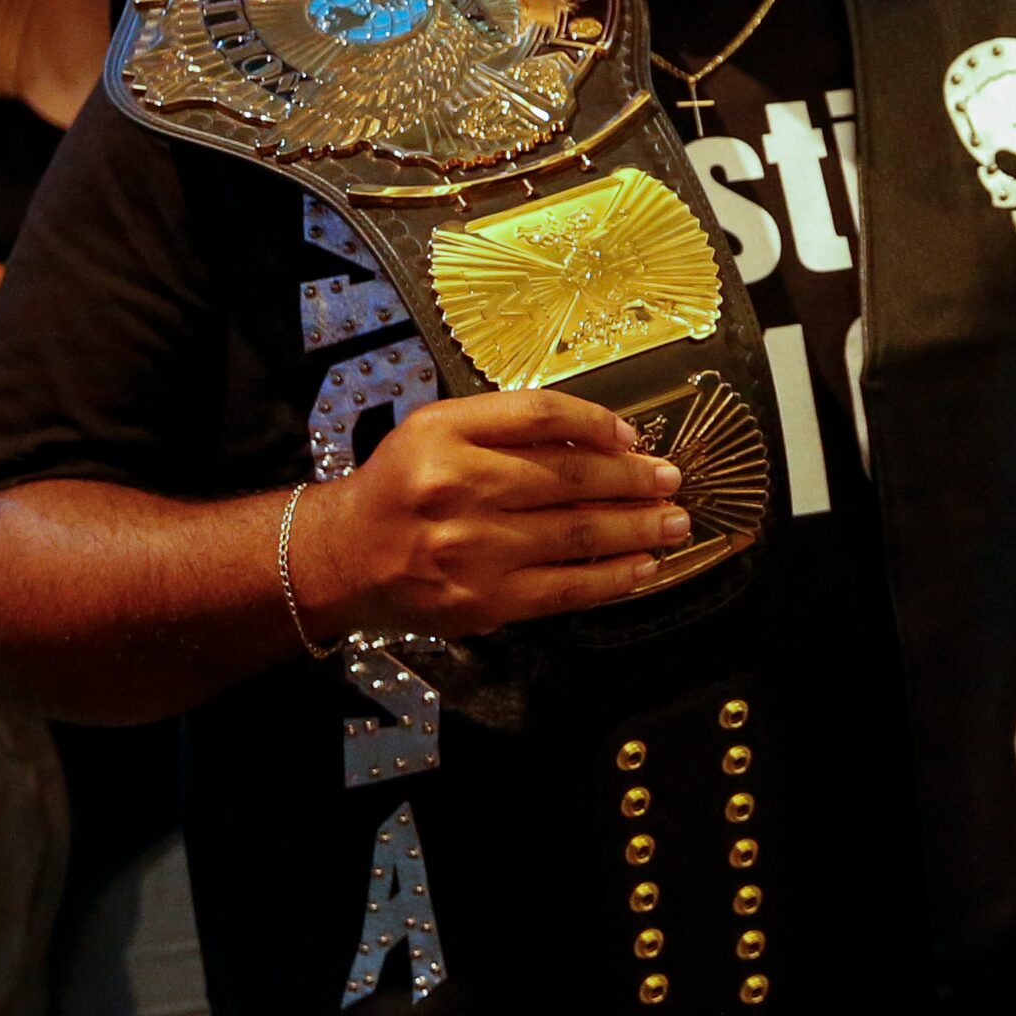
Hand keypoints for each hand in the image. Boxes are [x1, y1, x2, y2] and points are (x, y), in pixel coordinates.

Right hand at [291, 390, 689, 638]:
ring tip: (673, 522)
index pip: (539, 414)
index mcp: (445, 433)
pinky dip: (612, 577)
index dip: (595, 421)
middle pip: (568, 475)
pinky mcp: (483, 601)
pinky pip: (565, 588)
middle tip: (671, 479)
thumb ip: (505, 427)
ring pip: (576, 532)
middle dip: (633, 479)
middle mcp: (456, 486)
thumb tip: (597, 437)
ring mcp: (471, 549)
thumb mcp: (436, 432)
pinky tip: (642, 567)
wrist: (342, 558)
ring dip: (637, 527)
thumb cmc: (401, 488)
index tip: (631, 435)